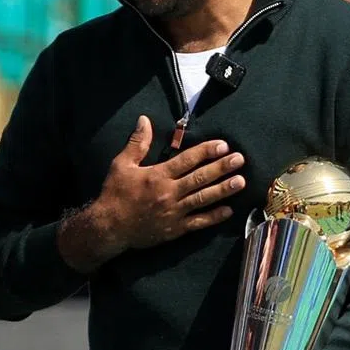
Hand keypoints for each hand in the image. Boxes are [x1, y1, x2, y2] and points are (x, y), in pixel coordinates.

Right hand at [57, 115, 244, 272]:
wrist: (109, 228)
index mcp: (157, 176)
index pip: (187, 160)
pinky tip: (228, 210)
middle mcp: (169, 193)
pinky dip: (213, 217)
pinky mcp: (175, 229)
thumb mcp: (121, 165)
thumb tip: (144, 120)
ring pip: (203, 199)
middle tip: (239, 160)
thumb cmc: (114, 194)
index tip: (223, 145)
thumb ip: (137, 143)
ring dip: (223, 190)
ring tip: (240, 182)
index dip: (206, 151)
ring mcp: (174, 212)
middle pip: (200, 178)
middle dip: (221, 168)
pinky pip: (198, 222)